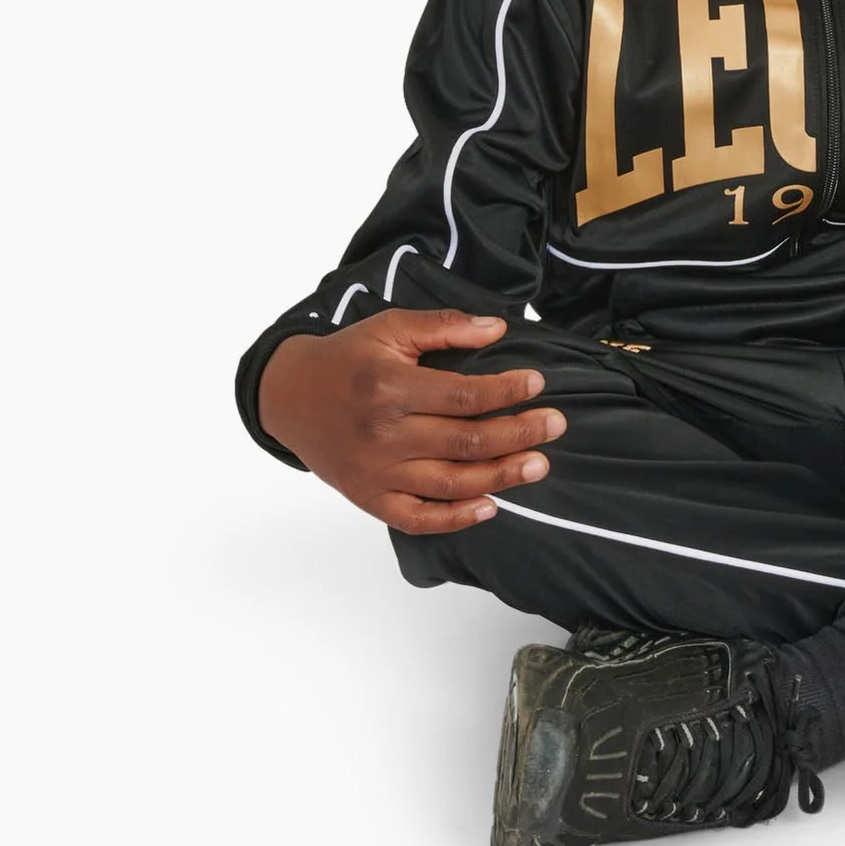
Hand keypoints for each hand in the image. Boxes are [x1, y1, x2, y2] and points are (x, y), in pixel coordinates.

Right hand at [257, 309, 563, 533]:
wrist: (288, 396)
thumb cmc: (347, 359)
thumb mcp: (390, 328)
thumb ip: (444, 327)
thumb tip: (497, 328)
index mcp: (391, 389)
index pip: (464, 396)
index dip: (506, 391)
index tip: (537, 384)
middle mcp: (385, 435)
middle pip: (466, 442)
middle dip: (518, 434)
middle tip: (556, 426)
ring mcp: (377, 473)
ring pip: (450, 483)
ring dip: (500, 477)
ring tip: (538, 466)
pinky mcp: (369, 499)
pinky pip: (417, 519)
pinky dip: (455, 519)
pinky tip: (490, 507)